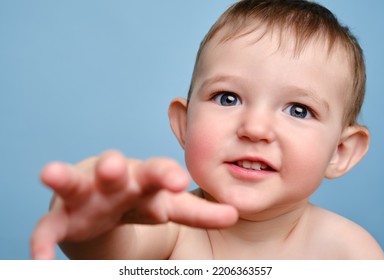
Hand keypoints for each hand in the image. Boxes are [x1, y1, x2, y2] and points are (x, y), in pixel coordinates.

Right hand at [30, 150, 237, 258]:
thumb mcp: (168, 204)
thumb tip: (234, 213)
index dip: (165, 176)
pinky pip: (48, 226)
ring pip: (75, 184)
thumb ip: (198, 211)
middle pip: (116, 172)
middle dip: (115, 168)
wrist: (102, 204)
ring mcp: (86, 196)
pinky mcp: (63, 215)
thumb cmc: (139, 200)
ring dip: (66, 178)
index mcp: (143, 179)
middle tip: (115, 165)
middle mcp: (115, 182)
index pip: (157, 175)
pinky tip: (40, 258)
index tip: (177, 180)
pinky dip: (42, 239)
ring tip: (51, 173)